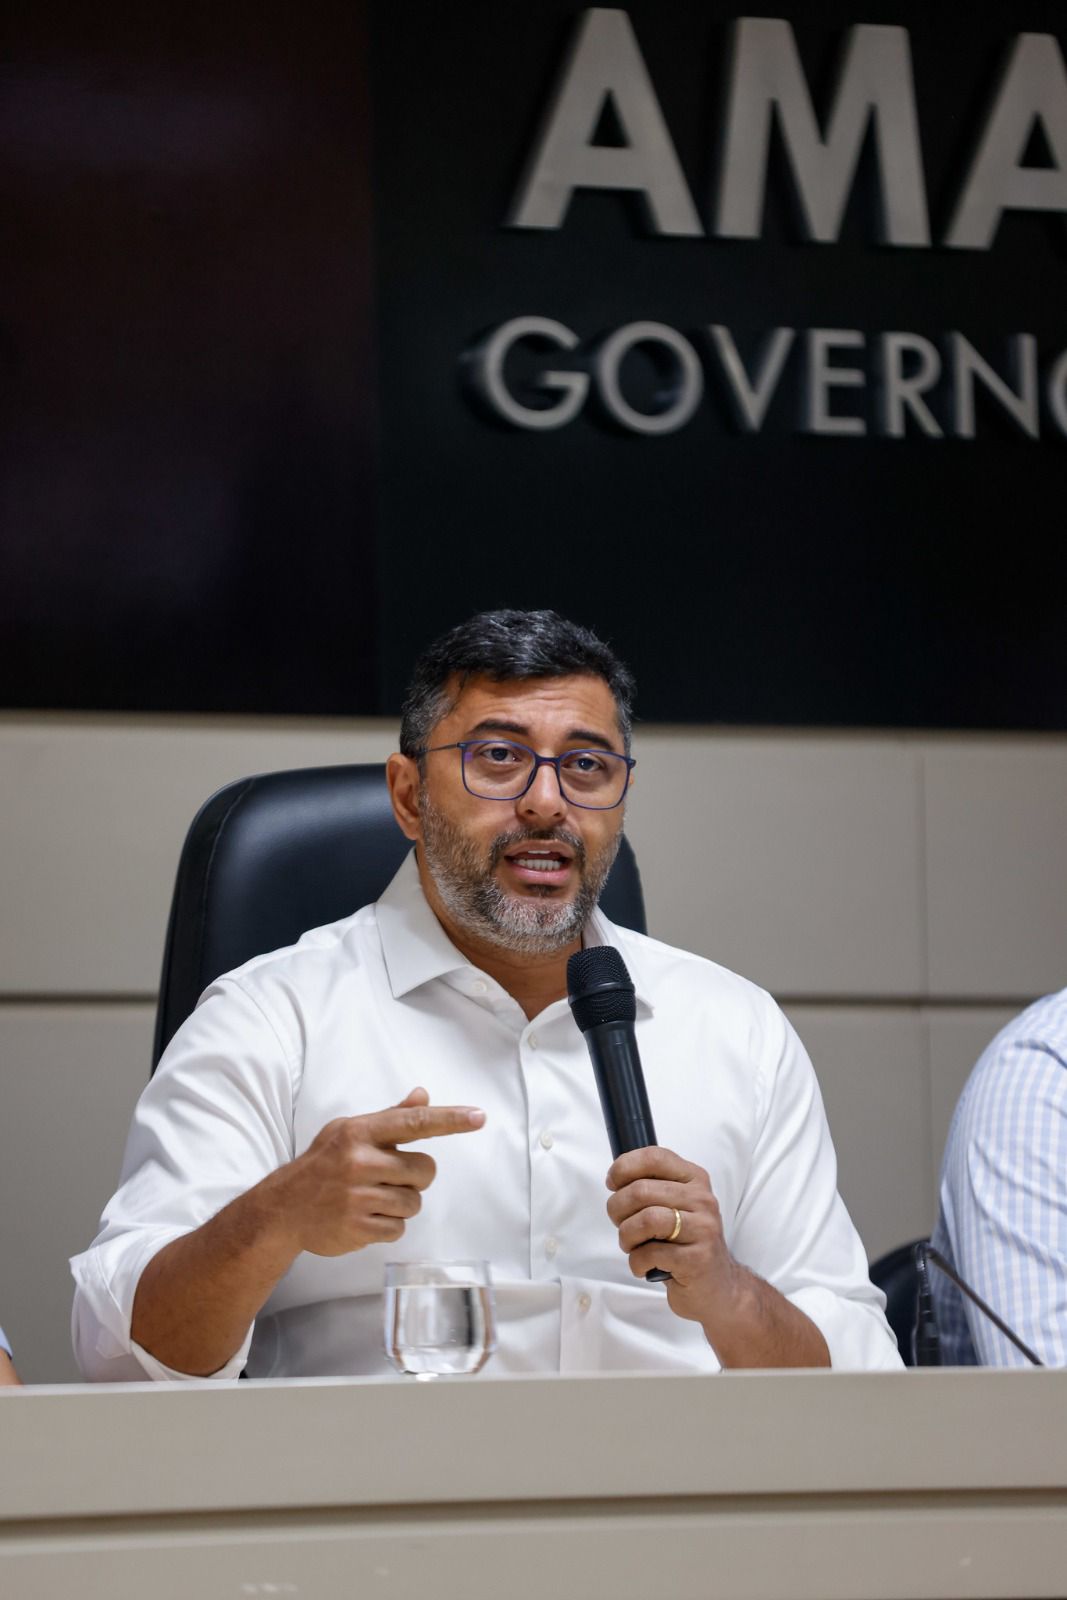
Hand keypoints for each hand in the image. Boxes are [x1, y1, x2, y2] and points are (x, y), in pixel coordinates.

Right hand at [274, 1087, 484, 1257]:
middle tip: (390, 1177)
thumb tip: (424, 1096)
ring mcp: (358, 1197)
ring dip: (401, 1203)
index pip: (414, 1122)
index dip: (450, 1119)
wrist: (283, 1208)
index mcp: (360, 1132)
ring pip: (414, 1203)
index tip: (479, 1116)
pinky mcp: (357, 1227)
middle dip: (415, 1177)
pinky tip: (366, 1216)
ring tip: (373, 1198)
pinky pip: (399, 1229)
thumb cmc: (324, 1164)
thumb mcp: (350, 1132)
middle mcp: (360, 1161)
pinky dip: (388, 1225)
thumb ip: (390, 1117)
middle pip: (425, 1170)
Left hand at [606, 1145, 741, 1327]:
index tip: (612, 1183)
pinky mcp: (698, 1259)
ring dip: (626, 1236)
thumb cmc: (684, 1242)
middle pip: (642, 1190)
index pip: (655, 1157)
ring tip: (631, 1246)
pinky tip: (643, 1265)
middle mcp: (702, 1200)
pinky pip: (651, 1253)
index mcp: (695, 1179)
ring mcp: (704, 1229)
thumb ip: (651, 1187)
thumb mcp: (674, 1205)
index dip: (624, 1167)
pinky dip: (637, 1261)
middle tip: (620, 1224)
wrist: (717, 1285)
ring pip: (646, 1220)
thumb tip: (615, 1178)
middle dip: (617, 1209)